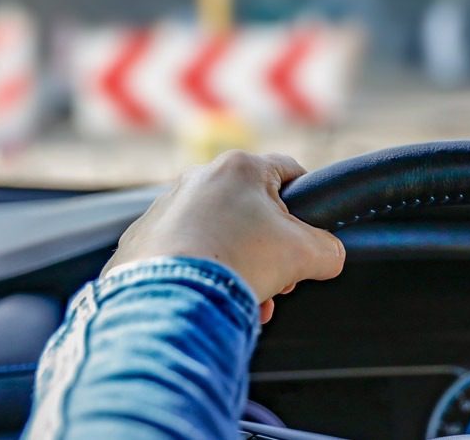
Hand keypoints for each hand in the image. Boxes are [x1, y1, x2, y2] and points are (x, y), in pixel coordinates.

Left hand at [102, 150, 345, 323]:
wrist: (172, 297)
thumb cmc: (240, 262)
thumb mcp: (307, 253)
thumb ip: (330, 249)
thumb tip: (330, 255)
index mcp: (239, 168)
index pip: (289, 172)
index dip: (308, 204)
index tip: (310, 234)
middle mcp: (197, 179)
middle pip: (250, 211)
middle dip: (269, 249)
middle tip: (278, 280)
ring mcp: (163, 208)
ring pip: (215, 235)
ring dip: (237, 266)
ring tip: (246, 301)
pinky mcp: (139, 241)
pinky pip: (181, 254)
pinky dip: (199, 275)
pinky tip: (210, 302)